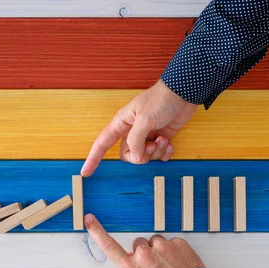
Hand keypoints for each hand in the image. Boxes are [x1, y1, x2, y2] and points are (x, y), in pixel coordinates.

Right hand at [80, 80, 197, 176]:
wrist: (183, 94)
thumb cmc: (160, 100)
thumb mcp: (144, 119)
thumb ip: (136, 140)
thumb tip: (135, 158)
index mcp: (122, 124)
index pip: (102, 144)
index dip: (93, 159)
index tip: (85, 173)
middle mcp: (132, 131)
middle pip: (128, 155)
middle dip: (141, 155)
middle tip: (151, 145)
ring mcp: (147, 136)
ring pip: (144, 157)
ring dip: (156, 152)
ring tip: (163, 139)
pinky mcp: (160, 139)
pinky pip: (158, 156)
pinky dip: (164, 153)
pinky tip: (169, 143)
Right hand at [84, 213, 204, 267]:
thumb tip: (133, 265)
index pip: (109, 246)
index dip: (97, 232)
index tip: (89, 219)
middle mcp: (143, 254)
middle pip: (140, 244)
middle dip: (147, 251)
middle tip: (157, 267)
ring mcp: (161, 247)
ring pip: (158, 242)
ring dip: (162, 251)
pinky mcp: (177, 243)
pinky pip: (173, 243)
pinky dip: (177, 252)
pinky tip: (180, 264)